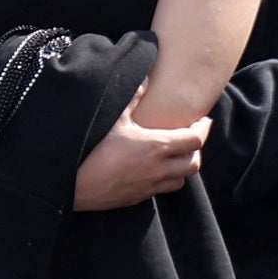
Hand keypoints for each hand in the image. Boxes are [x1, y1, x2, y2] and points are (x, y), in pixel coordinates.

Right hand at [72, 111, 208, 211]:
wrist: (74, 184)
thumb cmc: (94, 151)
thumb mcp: (114, 119)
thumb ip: (133, 99)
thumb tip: (145, 80)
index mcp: (156, 146)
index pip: (195, 140)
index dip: (203, 129)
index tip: (202, 121)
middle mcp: (159, 168)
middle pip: (194, 163)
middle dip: (196, 151)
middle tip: (189, 140)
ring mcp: (150, 186)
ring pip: (181, 180)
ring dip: (182, 168)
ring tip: (175, 157)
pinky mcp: (138, 198)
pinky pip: (162, 190)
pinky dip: (165, 180)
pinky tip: (154, 171)